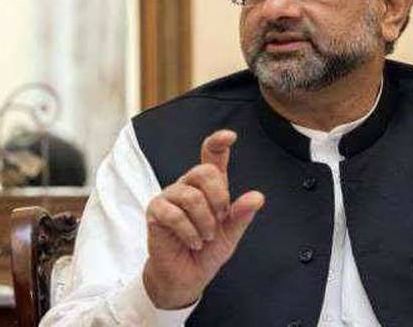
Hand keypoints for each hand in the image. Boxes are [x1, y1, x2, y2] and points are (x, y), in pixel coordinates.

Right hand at [142, 130, 264, 308]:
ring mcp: (170, 197)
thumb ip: (242, 214)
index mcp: (209, 187)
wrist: (187, 276)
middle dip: (218, 197)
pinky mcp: (155, 212)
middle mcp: (188, 186)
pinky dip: (189, 232)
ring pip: (191, 196)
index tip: (230, 136)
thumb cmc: (207, 250)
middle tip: (220, 219)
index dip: (218, 142)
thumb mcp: (231, 233)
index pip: (211, 156)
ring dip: (204, 222)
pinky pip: (174, 214)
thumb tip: (257, 197)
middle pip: (204, 172)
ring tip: (206, 237)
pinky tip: (193, 241)